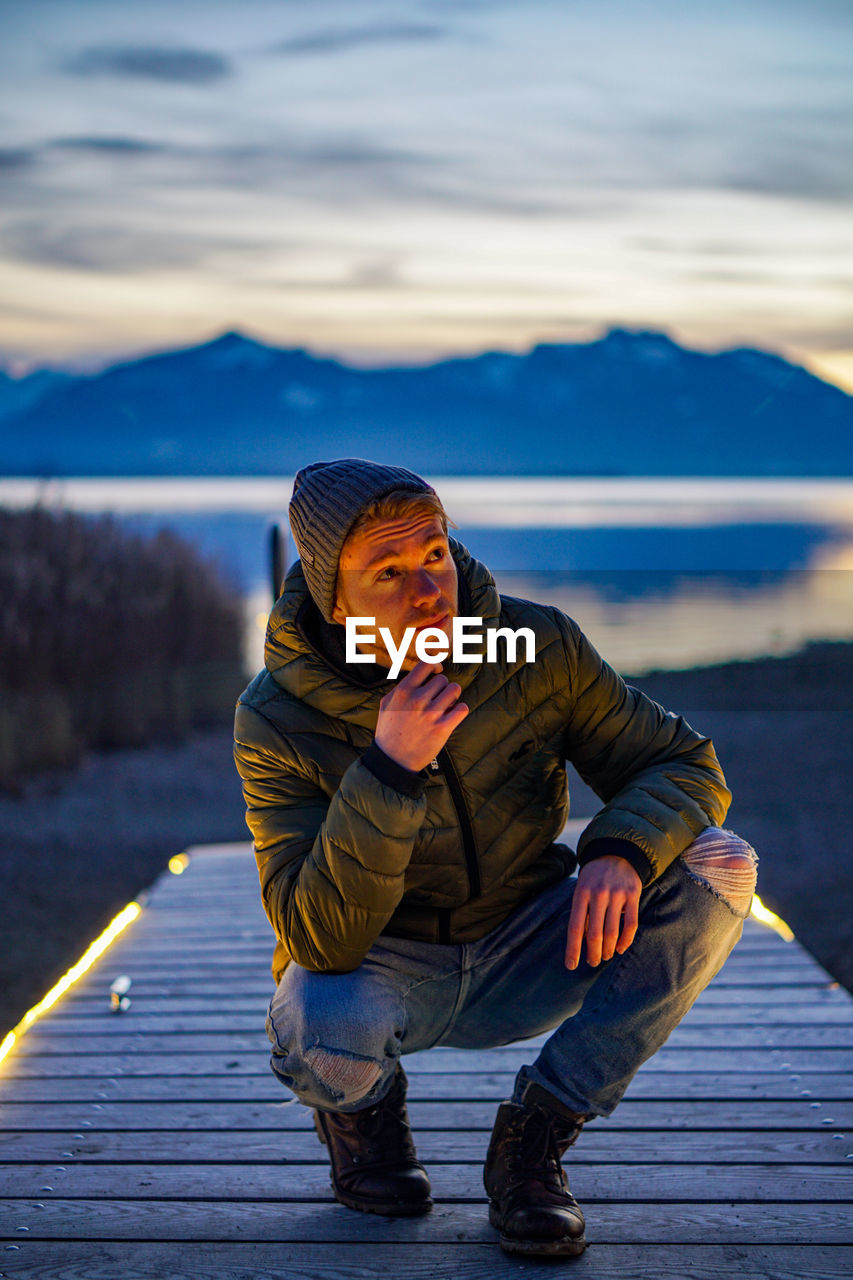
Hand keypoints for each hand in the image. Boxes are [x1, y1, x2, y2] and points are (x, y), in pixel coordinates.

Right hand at [374, 660, 468, 772]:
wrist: (394, 760)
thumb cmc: (390, 731)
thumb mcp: (387, 704)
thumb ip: (401, 686)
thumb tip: (419, 673)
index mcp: (403, 691)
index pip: (426, 664)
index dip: (435, 666)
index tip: (437, 672)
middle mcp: (417, 699)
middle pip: (443, 679)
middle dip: (443, 687)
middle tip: (438, 697)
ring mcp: (430, 714)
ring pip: (455, 690)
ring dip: (453, 697)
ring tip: (447, 705)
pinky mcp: (442, 728)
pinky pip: (462, 708)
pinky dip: (460, 710)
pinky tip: (453, 715)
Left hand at [564, 855, 641, 969]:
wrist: (617, 852)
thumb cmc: (595, 876)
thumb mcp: (582, 888)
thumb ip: (582, 911)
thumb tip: (583, 941)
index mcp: (581, 892)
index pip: (575, 927)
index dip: (573, 949)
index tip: (571, 965)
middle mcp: (598, 893)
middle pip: (595, 933)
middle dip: (593, 953)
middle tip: (592, 962)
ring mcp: (617, 894)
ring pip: (612, 931)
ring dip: (608, 949)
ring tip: (605, 956)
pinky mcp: (633, 895)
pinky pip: (631, 924)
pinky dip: (625, 940)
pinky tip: (620, 948)